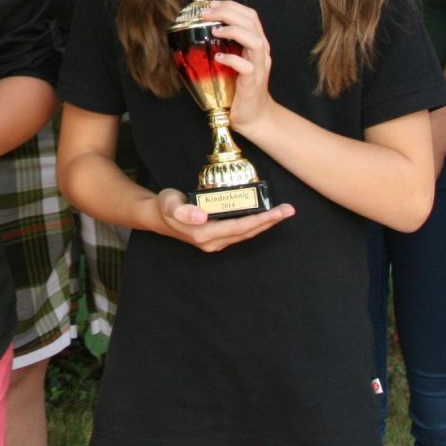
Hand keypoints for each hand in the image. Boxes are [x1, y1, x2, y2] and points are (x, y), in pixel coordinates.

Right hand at [150, 188, 293, 252]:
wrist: (156, 217)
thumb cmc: (164, 206)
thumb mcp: (170, 203)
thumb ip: (183, 210)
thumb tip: (201, 216)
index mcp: (204, 234)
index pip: (239, 227)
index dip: (260, 220)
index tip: (277, 212)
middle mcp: (212, 242)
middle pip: (247, 233)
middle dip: (269, 222)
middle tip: (289, 210)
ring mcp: (214, 242)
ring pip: (245, 234)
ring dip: (264, 224)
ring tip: (281, 213)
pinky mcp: (216, 238)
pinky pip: (240, 233)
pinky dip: (254, 224)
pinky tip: (264, 218)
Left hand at [199, 0, 273, 133]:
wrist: (254, 115)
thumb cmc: (239, 87)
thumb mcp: (234, 61)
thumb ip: (226, 46)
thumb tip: (201, 31)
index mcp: (256, 43)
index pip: (249, 15)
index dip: (230, 5)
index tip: (211, 4)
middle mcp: (261, 51)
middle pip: (251, 21)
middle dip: (227, 12)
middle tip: (206, 13)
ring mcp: (259, 66)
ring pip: (254, 40)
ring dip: (233, 31)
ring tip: (214, 30)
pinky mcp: (253, 82)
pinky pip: (247, 66)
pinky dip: (232, 59)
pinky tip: (218, 57)